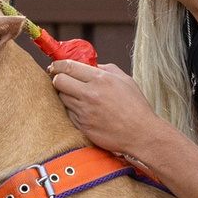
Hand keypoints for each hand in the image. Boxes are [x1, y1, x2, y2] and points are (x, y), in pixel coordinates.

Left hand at [47, 57, 168, 164]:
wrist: (141, 134)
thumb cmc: (136, 106)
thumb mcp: (125, 80)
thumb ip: (105, 69)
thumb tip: (89, 65)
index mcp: (101, 79)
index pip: (68, 66)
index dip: (58, 64)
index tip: (56, 65)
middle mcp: (90, 94)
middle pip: (59, 81)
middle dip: (58, 78)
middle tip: (61, 79)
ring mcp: (85, 112)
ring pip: (62, 98)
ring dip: (66, 95)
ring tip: (77, 96)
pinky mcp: (82, 126)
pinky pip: (68, 113)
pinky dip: (72, 110)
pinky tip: (83, 110)